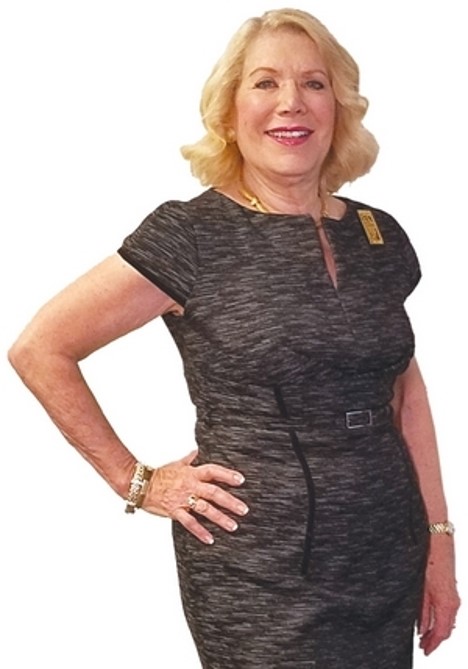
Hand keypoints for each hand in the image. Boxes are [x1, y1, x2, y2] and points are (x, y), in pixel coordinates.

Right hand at [142, 450, 248, 543]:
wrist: (141, 485)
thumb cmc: (159, 475)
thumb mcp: (176, 464)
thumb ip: (189, 459)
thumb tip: (197, 450)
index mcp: (191, 473)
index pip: (213, 471)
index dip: (227, 475)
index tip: (241, 480)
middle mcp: (190, 486)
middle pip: (214, 493)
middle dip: (230, 501)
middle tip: (244, 509)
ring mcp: (183, 499)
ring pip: (205, 509)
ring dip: (220, 518)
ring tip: (233, 525)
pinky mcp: (175, 511)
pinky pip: (189, 523)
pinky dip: (200, 531)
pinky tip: (210, 539)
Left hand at [418, 538, 460, 654]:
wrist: (435, 536)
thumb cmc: (425, 556)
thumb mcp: (419, 585)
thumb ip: (420, 608)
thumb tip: (421, 627)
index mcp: (445, 602)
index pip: (442, 631)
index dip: (433, 643)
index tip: (425, 650)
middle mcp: (452, 600)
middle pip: (446, 628)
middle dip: (434, 639)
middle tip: (423, 646)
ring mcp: (453, 593)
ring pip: (448, 619)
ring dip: (437, 628)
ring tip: (424, 635)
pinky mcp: (450, 586)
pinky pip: (448, 608)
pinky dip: (440, 617)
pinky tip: (429, 618)